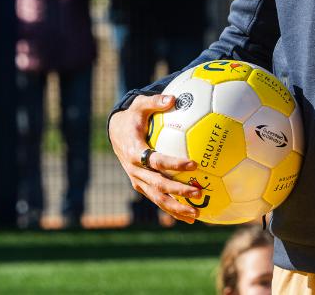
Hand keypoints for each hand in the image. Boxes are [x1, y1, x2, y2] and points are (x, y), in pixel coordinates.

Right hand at [108, 94, 202, 223]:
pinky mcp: (141, 185)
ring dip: (176, 207)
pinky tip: (190, 217)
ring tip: (196, 215)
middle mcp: (135, 170)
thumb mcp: (140, 105)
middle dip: (178, 191)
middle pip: (158, 184)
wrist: (115, 132)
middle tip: (199, 192)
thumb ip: (156, 101)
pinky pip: (157, 199)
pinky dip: (172, 209)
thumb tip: (174, 98)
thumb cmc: (133, 116)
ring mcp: (137, 180)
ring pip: (157, 198)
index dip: (174, 163)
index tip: (194, 164)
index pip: (156, 160)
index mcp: (134, 152)